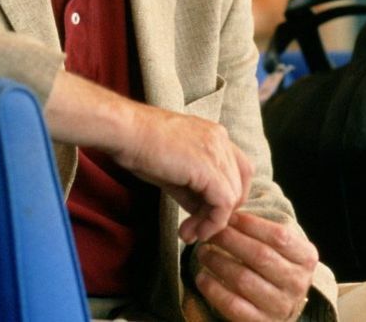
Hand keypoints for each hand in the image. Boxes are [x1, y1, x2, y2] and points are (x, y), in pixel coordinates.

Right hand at [113, 105, 253, 243]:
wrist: (125, 132)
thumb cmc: (140, 146)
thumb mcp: (174, 169)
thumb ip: (193, 189)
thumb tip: (202, 214)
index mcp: (215, 135)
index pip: (237, 170)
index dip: (226, 195)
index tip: (204, 214)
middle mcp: (222, 140)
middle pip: (240, 184)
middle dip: (221, 212)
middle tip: (198, 229)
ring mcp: (218, 153)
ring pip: (233, 197)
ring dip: (212, 222)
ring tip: (189, 233)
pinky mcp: (209, 170)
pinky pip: (223, 204)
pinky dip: (212, 223)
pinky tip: (192, 231)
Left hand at [194, 211, 317, 321]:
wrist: (281, 306)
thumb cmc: (275, 267)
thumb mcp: (279, 248)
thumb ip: (260, 231)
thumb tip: (226, 213)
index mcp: (306, 258)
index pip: (279, 236)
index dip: (250, 224)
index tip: (229, 217)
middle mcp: (297, 283)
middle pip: (260, 256)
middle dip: (230, 240)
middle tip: (209, 232)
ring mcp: (280, 306)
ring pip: (244, 280)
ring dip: (217, 262)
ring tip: (202, 252)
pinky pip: (233, 305)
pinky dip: (213, 289)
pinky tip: (202, 277)